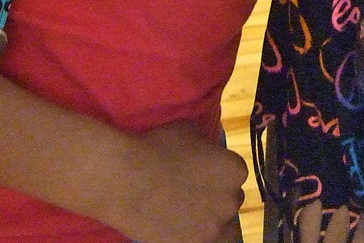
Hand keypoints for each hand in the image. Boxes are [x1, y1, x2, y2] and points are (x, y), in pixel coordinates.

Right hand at [113, 122, 247, 242]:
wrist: (128, 178)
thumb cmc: (159, 147)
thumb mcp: (191, 130)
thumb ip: (206, 145)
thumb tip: (206, 151)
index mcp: (236, 170)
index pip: (234, 174)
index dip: (217, 174)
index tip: (201, 174)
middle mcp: (232, 200)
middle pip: (229, 201)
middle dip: (214, 197)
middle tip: (191, 193)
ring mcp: (213, 227)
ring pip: (217, 226)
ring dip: (206, 220)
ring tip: (185, 213)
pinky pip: (199, 240)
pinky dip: (190, 235)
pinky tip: (175, 225)